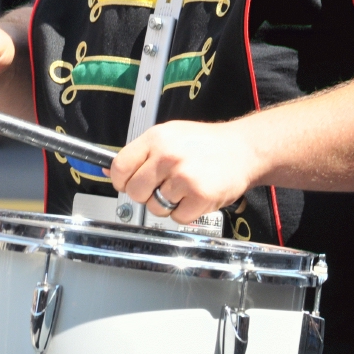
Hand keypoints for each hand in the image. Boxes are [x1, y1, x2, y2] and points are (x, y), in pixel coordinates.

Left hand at [109, 119, 263, 225]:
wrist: (244, 149)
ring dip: (167, 204)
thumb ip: (141, 153)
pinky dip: (186, 213)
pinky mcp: (200, 196)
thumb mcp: (169, 135)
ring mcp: (184, 177)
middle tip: (161, 187)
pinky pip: (177, 218)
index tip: (127, 184)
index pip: (120, 167)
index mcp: (156, 139)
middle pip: (134, 192)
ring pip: (156, 207)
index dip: (121, 181)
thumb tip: (109, 171)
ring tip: (183, 188)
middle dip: (145, 195)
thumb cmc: (206, 144)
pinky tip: (195, 196)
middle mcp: (168, 156)